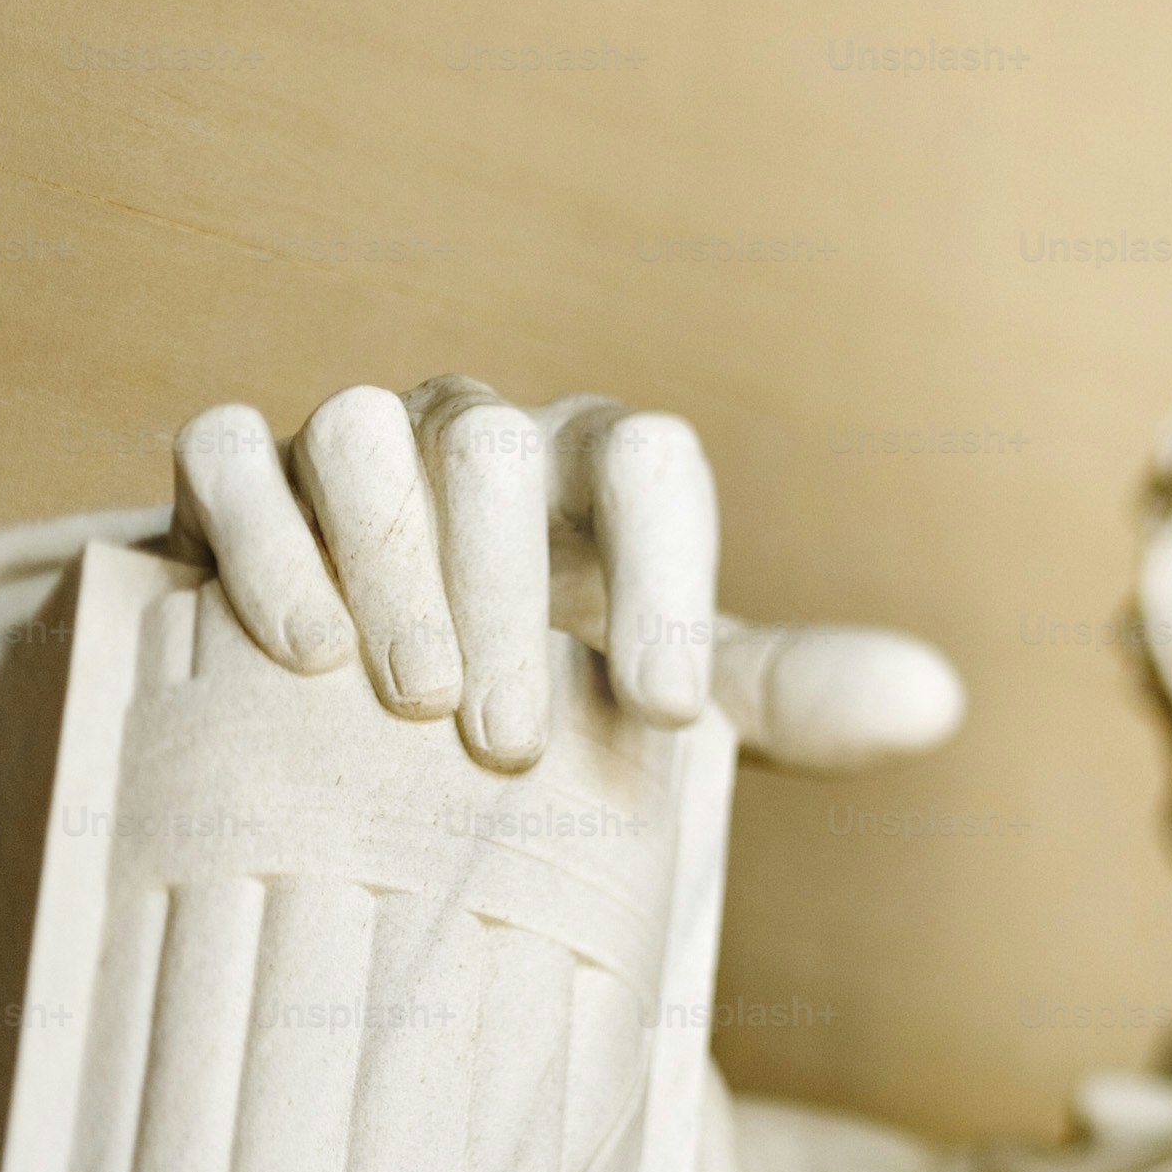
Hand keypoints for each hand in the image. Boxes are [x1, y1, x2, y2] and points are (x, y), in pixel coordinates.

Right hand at [171, 375, 963, 776]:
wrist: (340, 701)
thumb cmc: (531, 686)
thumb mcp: (656, 690)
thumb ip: (781, 693)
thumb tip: (941, 702)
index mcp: (586, 470)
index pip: (649, 453)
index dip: (667, 566)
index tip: (663, 708)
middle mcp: (469, 434)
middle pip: (494, 443)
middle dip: (505, 588)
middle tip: (503, 742)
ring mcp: (346, 442)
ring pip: (360, 428)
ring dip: (385, 558)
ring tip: (406, 701)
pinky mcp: (234, 476)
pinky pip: (230, 450)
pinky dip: (259, 534)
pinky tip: (294, 652)